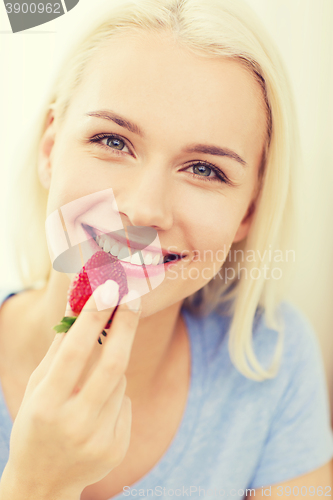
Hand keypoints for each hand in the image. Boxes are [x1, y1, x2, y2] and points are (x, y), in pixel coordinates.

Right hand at [4, 281, 140, 496]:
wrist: (43, 481)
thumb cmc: (36, 422)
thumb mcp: (37, 386)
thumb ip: (59, 347)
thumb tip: (77, 304)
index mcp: (46, 404)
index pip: (76, 352)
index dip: (94, 317)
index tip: (110, 289)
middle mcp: (75, 423)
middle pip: (113, 364)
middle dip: (126, 326)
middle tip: (133, 299)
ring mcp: (99, 439)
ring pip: (120, 381)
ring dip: (111, 368)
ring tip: (89, 384)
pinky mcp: (117, 448)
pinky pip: (124, 402)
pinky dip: (114, 394)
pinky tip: (95, 412)